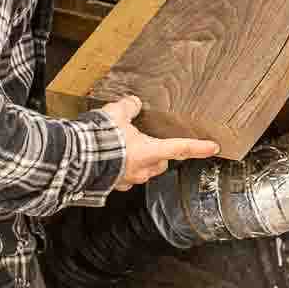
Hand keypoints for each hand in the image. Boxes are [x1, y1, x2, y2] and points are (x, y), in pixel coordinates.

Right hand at [100, 95, 219, 190]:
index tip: (213, 148)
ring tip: (127, 146)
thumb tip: (134, 102)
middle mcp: (142, 169)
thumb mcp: (117, 113)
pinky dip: (122, 167)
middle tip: (154, 140)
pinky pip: (124, 176)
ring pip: (144, 171)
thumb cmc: (99, 139)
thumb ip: (129, 107)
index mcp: (149, 152)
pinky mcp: (112, 185)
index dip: (199, 147)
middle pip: (162, 162)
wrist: (74, 160)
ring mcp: (127, 179)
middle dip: (162, 154)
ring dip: (141, 161)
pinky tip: (112, 156)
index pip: (181, 148)